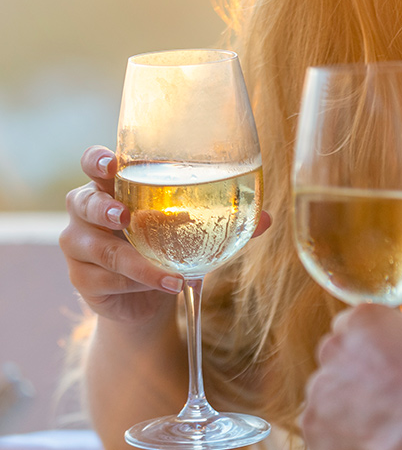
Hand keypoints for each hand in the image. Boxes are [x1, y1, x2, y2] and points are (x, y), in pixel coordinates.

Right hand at [59, 144, 270, 324]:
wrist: (148, 296)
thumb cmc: (169, 244)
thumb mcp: (193, 226)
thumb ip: (227, 217)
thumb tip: (268, 218)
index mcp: (114, 186)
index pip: (93, 164)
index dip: (97, 161)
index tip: (112, 164)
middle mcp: (88, 211)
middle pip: (81, 201)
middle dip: (103, 207)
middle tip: (126, 215)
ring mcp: (79, 246)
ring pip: (99, 248)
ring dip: (136, 260)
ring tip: (171, 270)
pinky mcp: (83, 280)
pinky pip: (106, 279)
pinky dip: (140, 282)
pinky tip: (167, 284)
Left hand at [302, 304, 401, 449]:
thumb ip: (391, 336)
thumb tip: (388, 346)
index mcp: (362, 321)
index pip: (349, 326)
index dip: (364, 347)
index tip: (376, 362)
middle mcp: (334, 348)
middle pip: (334, 359)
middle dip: (349, 374)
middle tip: (377, 393)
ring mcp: (319, 387)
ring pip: (325, 394)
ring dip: (342, 404)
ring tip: (376, 419)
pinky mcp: (312, 424)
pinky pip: (322, 426)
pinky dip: (337, 433)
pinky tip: (367, 435)